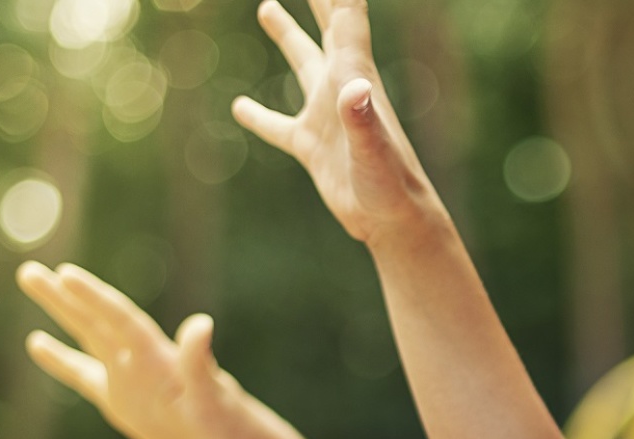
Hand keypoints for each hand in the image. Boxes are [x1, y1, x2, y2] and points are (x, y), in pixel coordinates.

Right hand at [18, 262, 267, 438]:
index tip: (65, 275)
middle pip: (97, 321)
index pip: (121, 321)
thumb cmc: (230, 427)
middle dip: (65, 297)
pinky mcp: (122, 402)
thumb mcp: (214, 401)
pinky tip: (37, 342)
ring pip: (87, 337)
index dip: (94, 299)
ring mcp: (128, 379)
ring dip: (60, 311)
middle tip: (29, 270)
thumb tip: (202, 322)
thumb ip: (200, 365)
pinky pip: (84, 375)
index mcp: (158, 358)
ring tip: (32, 278)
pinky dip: (61, 360)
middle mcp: (139, 361)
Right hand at [232, 0, 439, 248]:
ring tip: (268, 7)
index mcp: (355, 77)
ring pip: (302, 63)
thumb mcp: (373, 150)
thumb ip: (361, 118)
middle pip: (329, 28)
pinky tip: (239, 107)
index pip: (348, 18)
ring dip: (288, 35)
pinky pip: (279, 125)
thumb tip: (353, 87)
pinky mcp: (312, 146)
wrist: (394, 222)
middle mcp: (341, 88)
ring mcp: (326, 116)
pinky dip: (258, 116)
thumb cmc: (391, 185)